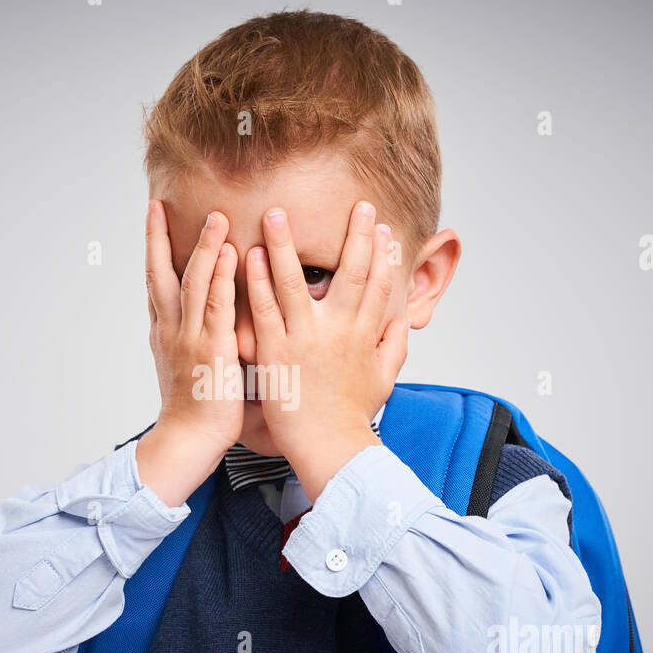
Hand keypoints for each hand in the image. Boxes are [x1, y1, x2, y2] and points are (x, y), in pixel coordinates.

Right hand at [135, 200, 241, 507]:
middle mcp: (173, 330)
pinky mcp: (214, 350)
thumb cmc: (194, 412)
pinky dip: (223, 277)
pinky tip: (230, 252)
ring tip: (215, 215)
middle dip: (160, 236)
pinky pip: (218, 305)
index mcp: (165, 334)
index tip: (153, 217)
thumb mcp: (187, 368)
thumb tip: (205, 325)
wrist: (187, 441)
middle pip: (162, 273)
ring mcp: (191, 338)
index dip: (153, 247)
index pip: (156, 282)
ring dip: (205, 246)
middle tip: (159, 205)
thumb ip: (194, 341)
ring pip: (195, 282)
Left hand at [245, 200, 409, 503]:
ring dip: (285, 244)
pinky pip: (264, 309)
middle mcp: (338, 330)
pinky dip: (257, 280)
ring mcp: (305, 339)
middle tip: (357, 204)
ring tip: (276, 213)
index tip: (380, 226)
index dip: (381, 252)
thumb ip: (393, 347)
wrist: (330, 448)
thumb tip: (402, 324)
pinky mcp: (276, 352)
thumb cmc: (353, 418)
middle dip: (355, 235)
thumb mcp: (384, 380)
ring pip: (295, 281)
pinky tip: (250, 255)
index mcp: (365, 335)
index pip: (378, 284)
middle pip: (350, 272)